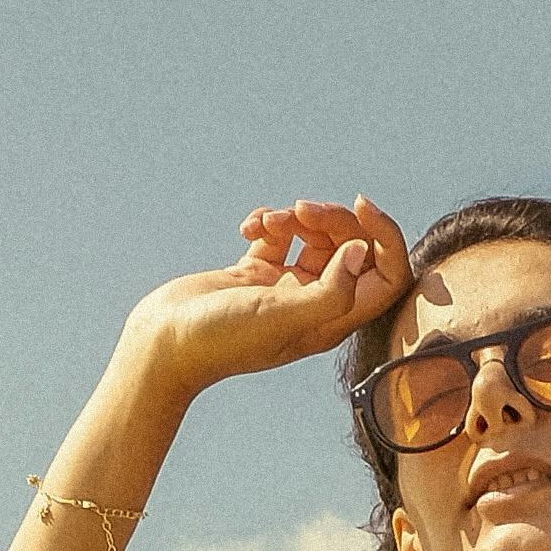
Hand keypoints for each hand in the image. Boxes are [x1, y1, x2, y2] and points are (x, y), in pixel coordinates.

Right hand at [130, 198, 413, 404]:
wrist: (164, 344)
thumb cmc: (222, 339)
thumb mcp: (281, 317)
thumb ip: (329, 290)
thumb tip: (362, 253)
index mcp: (331, 321)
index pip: (387, 277)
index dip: (385, 237)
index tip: (359, 206)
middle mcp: (314, 305)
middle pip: (351, 248)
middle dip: (331, 218)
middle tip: (300, 210)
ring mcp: (285, 289)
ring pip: (314, 237)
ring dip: (294, 217)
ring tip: (266, 222)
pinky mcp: (256, 275)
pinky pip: (278, 236)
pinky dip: (267, 222)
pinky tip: (246, 229)